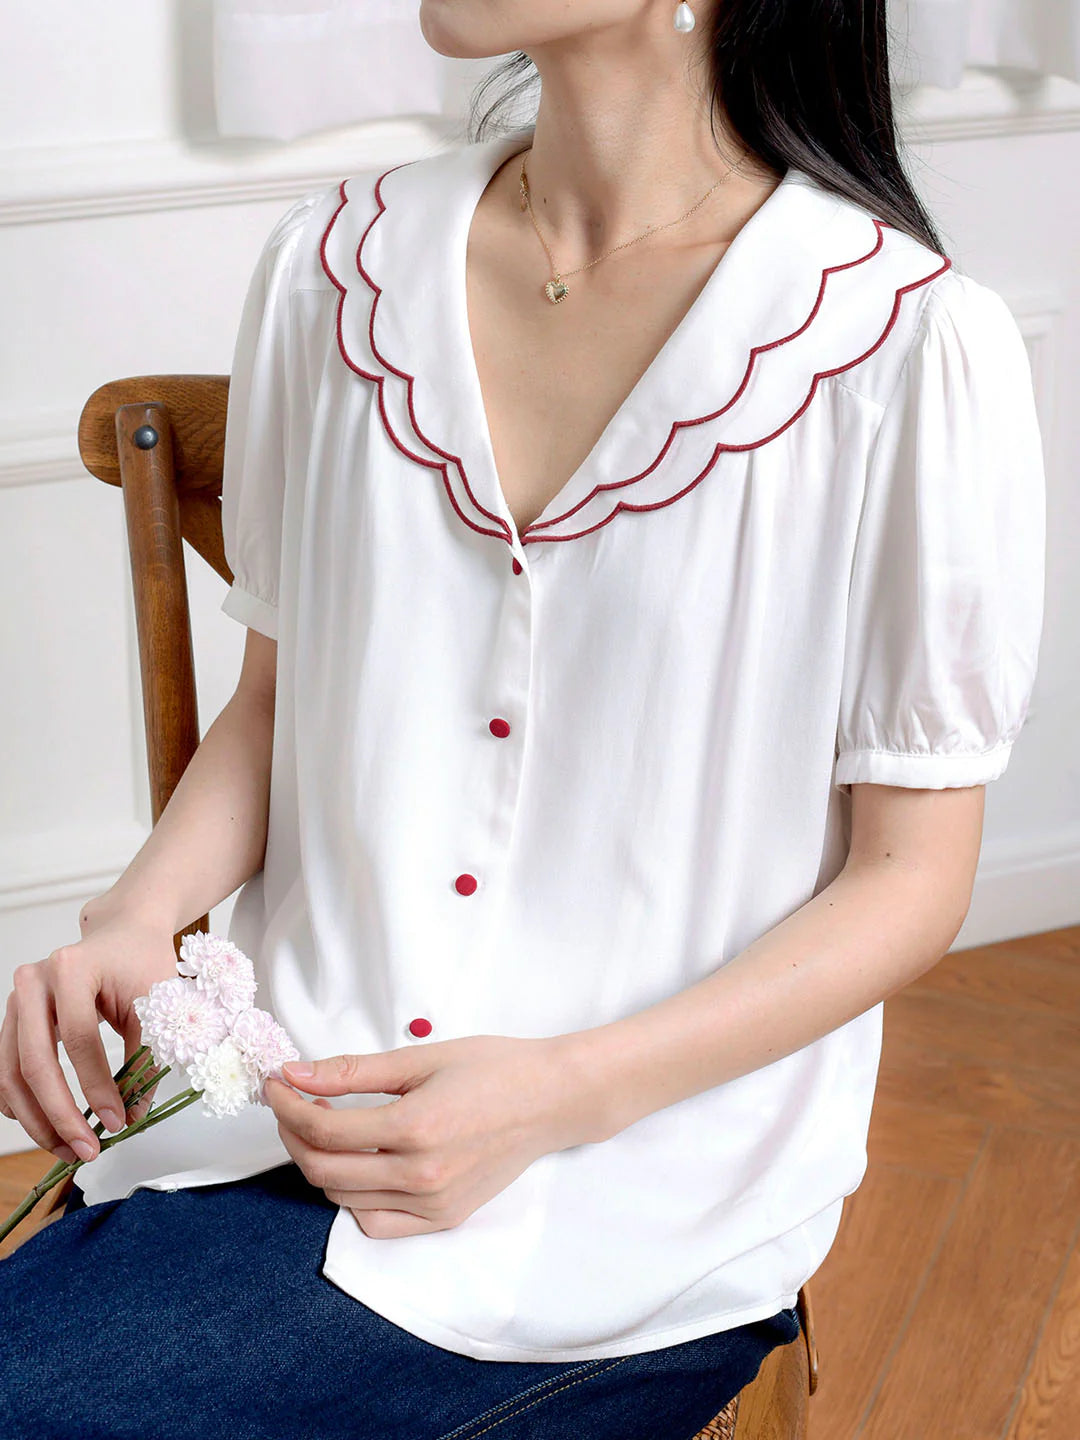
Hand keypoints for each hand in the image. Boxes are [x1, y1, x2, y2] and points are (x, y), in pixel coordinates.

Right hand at [0, 906, 178, 1164]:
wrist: (124, 934)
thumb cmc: (142, 963)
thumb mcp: (156, 1004)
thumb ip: (144, 1059)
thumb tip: (131, 1119)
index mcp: (72, 968)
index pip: (79, 1041)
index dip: (96, 1088)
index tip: (117, 1124)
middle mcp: (35, 982)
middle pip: (34, 1062)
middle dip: (59, 1116)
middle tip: (86, 1151)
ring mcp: (17, 1000)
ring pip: (11, 1074)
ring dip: (37, 1120)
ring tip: (69, 1150)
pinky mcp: (12, 1020)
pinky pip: (6, 1070)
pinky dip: (22, 1104)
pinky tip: (47, 1127)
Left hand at [265, 1033, 602, 1237]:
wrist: (552, 1099)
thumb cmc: (495, 1068)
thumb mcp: (421, 1057)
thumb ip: (354, 1071)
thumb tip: (295, 1074)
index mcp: (415, 1128)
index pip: (324, 1128)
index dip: (288, 1105)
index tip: (277, 1082)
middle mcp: (421, 1176)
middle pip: (324, 1168)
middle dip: (294, 1133)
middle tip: (293, 1101)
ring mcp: (434, 1205)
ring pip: (343, 1198)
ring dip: (320, 1163)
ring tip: (325, 1126)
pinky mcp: (444, 1219)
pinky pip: (378, 1223)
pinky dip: (354, 1198)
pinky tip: (358, 1166)